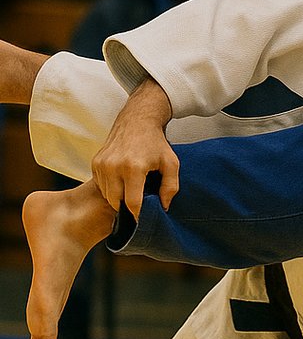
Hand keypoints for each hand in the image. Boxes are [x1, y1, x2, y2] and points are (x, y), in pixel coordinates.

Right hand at [92, 77, 177, 218]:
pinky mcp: (95, 162)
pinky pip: (101, 185)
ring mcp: (101, 164)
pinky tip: (122, 180)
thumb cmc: (156, 143)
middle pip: (117, 202)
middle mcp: (113, 166)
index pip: (132, 203)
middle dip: (128, 206)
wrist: (137, 120)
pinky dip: (111, 188)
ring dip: (118, 197)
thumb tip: (163, 207)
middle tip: (139, 202)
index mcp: (133, 168)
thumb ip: (170, 187)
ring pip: (107, 195)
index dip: (138, 214)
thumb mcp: (171, 163)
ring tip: (131, 189)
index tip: (143, 219)